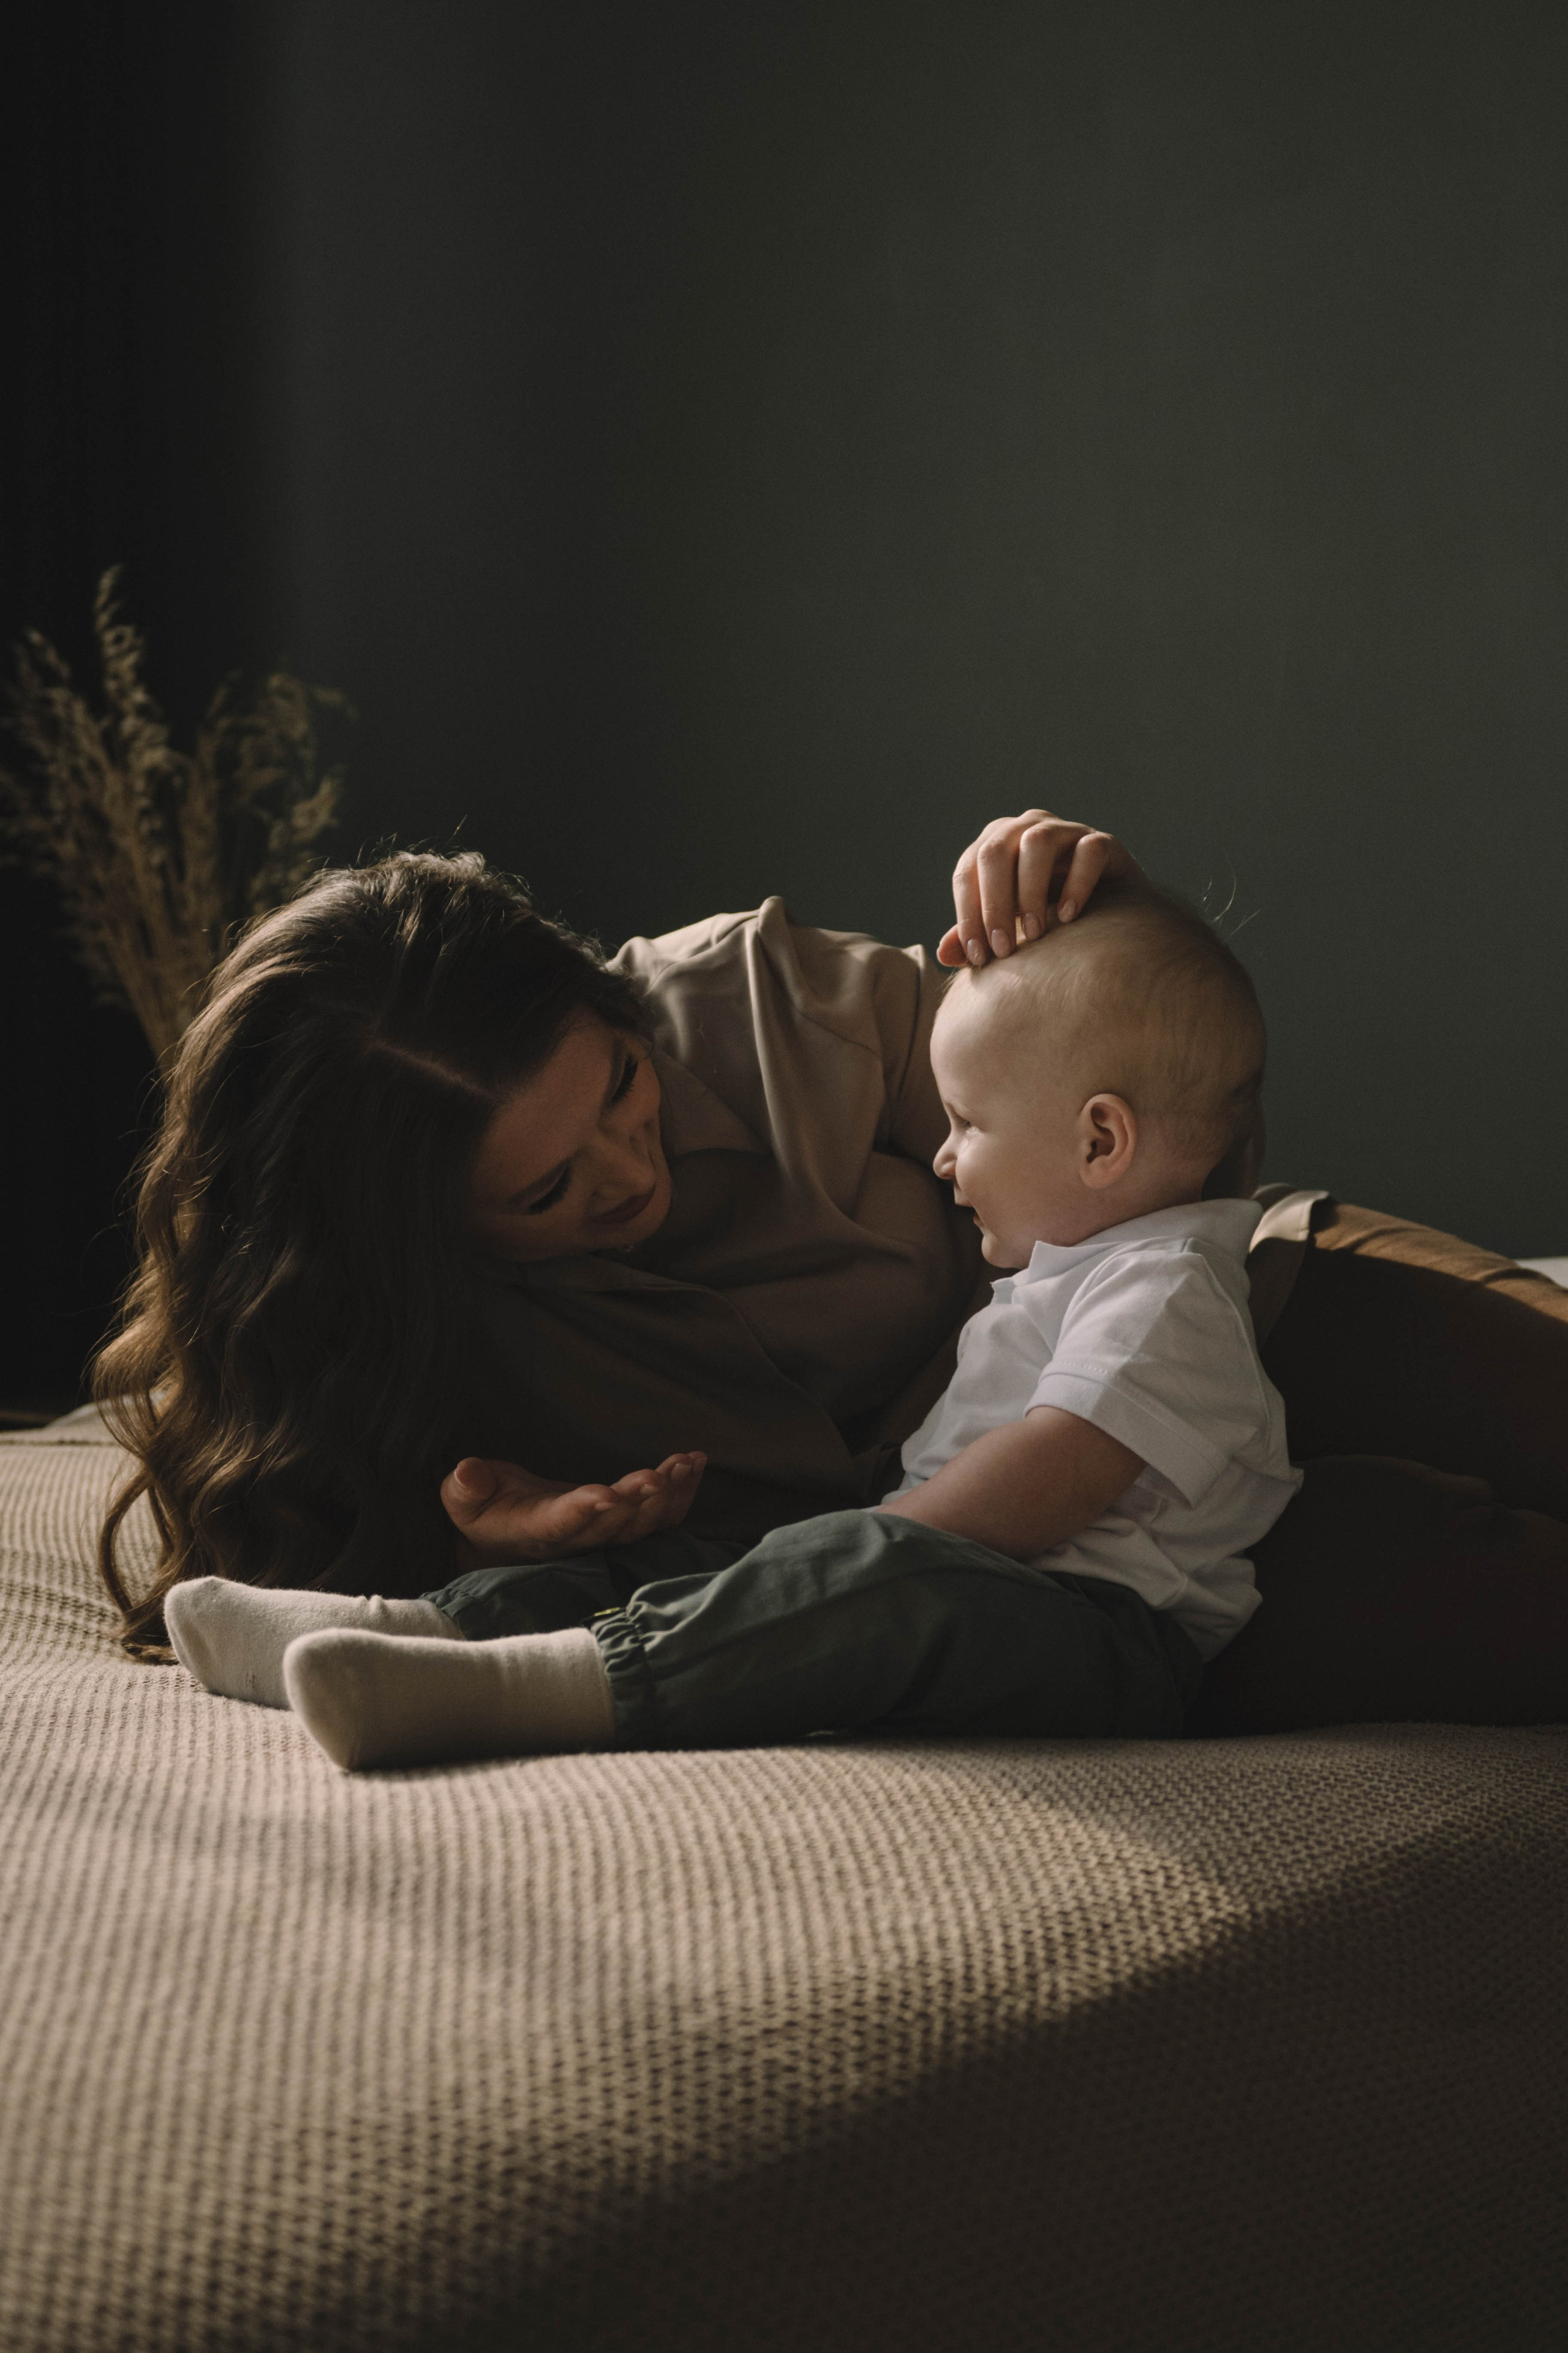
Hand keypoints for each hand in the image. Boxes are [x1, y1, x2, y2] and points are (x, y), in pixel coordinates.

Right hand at [440, 1450, 706, 1566]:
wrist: (501, 1529)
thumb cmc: (480, 1508)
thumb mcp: (460, 1498)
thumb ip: (463, 1488)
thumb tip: (466, 1471)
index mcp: (535, 1531)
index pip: (562, 1523)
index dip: (585, 1511)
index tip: (607, 1494)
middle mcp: (574, 1540)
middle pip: (613, 1528)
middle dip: (638, 1502)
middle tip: (659, 1475)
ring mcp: (601, 1535)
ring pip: (642, 1525)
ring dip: (668, 1496)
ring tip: (686, 1464)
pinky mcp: (619, 1525)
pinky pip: (657, 1518)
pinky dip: (679, 1494)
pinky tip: (693, 1465)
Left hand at [938, 811, 1140, 967]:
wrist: (1107, 909)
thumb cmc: (1045, 915)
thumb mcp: (1006, 926)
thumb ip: (975, 936)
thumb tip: (943, 955)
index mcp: (993, 845)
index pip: (967, 872)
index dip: (968, 915)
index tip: (979, 957)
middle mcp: (1025, 828)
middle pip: (995, 852)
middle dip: (994, 905)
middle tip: (1004, 950)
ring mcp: (1065, 830)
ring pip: (1037, 843)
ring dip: (1030, 891)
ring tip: (1035, 934)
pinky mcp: (1102, 842)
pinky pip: (1088, 851)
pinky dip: (1076, 883)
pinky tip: (1068, 917)